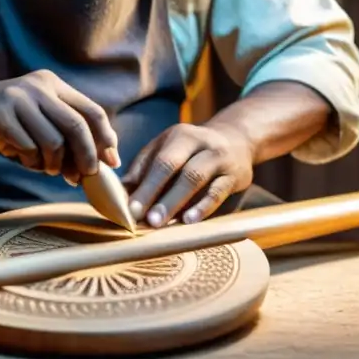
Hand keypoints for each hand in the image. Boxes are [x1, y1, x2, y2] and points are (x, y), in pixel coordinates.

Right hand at [0, 69, 119, 181]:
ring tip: (45, 167)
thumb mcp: (40, 117)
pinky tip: (24, 158)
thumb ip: (66, 133)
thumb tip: (100, 163)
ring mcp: (18, 97)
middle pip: (76, 126)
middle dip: (85, 156)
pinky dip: (30, 160)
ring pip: (53, 140)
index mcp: (54, 85)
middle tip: (83, 176)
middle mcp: (40, 86)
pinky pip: (27, 147)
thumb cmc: (9, 119)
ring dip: (53, 163)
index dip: (105, 138)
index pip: (92, 111)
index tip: (111, 161)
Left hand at [120, 123, 253, 227]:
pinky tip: (190, 221)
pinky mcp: (236, 176)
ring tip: (163, 223)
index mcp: (180, 136)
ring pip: (197, 179)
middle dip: (159, 194)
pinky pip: (218, 192)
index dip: (145, 186)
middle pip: (177, 168)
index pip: (160, 161)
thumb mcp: (169, 149)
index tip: (130, 209)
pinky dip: (203, 208)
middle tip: (145, 220)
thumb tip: (119, 194)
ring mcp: (220, 158)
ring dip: (178, 202)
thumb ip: (144, 169)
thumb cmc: (193, 151)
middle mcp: (201, 143)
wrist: (238, 140)